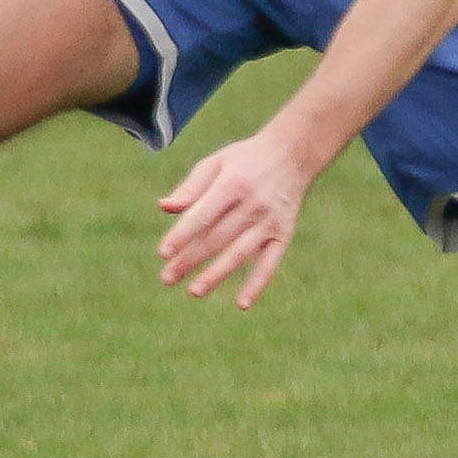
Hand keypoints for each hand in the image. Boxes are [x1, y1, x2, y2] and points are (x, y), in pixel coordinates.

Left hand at [156, 127, 326, 307]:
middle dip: (190, 259)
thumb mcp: (217, 163)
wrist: (293, 153)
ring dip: (217, 274)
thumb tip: (164, 208)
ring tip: (194, 291)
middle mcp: (253, 203)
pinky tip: (242, 303)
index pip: (203, 214)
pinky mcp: (284, 233)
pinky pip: (271, 263)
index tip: (163, 253)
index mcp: (233, 182)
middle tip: (167, 278)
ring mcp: (270, 221)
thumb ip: (191, 187)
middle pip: (217, 237)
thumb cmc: (246, 159)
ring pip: (240, 253)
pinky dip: (258, 283)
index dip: (183, 234)